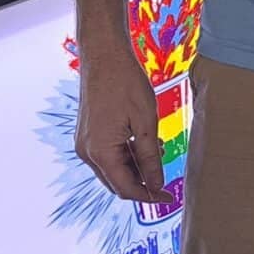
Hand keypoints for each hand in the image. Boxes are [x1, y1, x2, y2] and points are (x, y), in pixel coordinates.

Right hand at [74, 42, 172, 205]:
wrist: (104, 55)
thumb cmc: (125, 83)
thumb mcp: (146, 123)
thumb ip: (150, 157)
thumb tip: (156, 184)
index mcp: (100, 152)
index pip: (126, 188)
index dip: (149, 197)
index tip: (169, 198)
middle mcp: (87, 152)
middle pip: (116, 182)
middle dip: (142, 186)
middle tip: (167, 185)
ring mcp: (84, 142)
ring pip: (112, 169)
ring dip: (135, 170)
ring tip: (158, 157)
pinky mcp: (87, 133)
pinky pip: (107, 154)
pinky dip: (126, 156)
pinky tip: (144, 146)